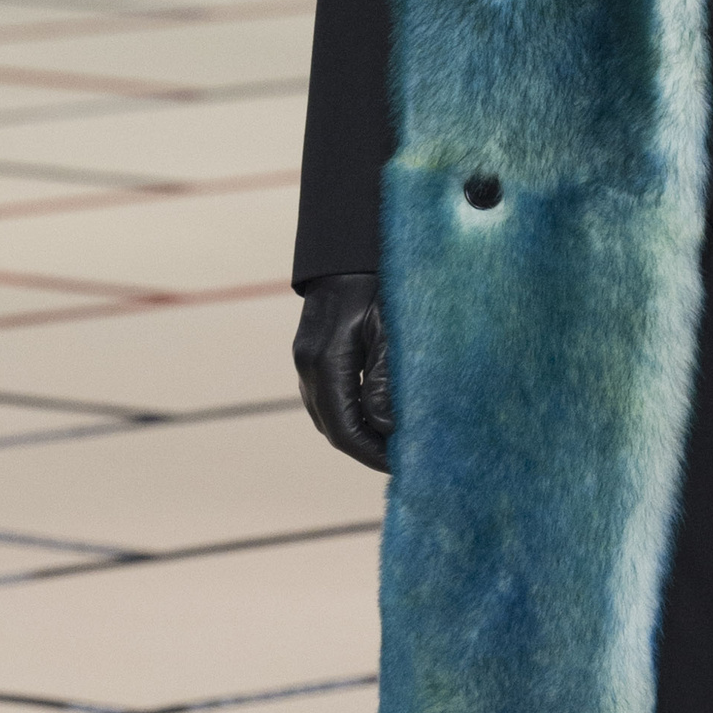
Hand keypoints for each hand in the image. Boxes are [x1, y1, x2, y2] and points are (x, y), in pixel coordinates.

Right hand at [293, 271, 394, 471]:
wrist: (350, 247)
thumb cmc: (380, 281)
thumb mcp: (392, 328)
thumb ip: (388, 379)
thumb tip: (390, 427)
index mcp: (324, 362)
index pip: (344, 429)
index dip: (373, 454)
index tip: (404, 465)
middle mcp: (307, 366)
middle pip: (333, 428)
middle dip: (367, 448)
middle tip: (407, 458)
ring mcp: (306, 360)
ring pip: (328, 416)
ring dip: (359, 433)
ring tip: (396, 441)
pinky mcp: (313, 354)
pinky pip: (328, 398)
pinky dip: (351, 415)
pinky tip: (378, 415)